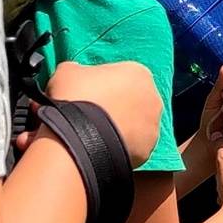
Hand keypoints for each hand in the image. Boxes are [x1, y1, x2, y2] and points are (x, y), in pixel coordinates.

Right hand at [44, 59, 161, 165]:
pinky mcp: (147, 152)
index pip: (124, 75)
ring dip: (120, 128)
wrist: (78, 136)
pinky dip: (120, 147)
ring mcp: (153, 128)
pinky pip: (133, 147)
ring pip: (136, 126)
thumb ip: (78, 70)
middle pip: (133, 101)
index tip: (89, 93)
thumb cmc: (76, 96)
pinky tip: (101, 148)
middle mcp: (154, 99)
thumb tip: (77, 74)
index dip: (105, 84)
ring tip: (95, 134)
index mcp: (139, 73)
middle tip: (92, 114)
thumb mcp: (67, 71)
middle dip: (117, 106)